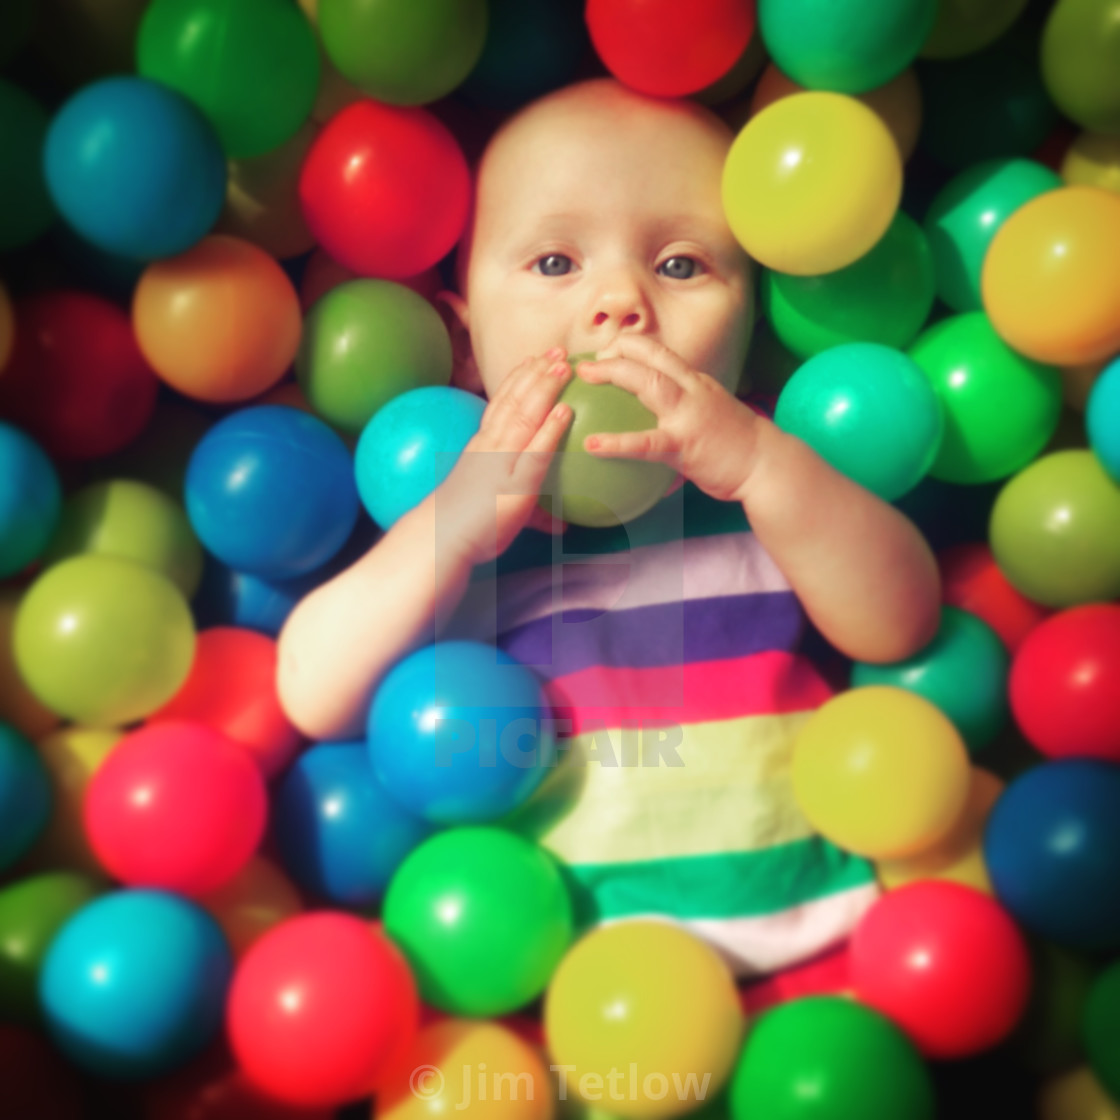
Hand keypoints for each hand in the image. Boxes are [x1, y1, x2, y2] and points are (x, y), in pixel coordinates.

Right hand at [432, 348, 572, 567]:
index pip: (500, 404)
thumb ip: (533, 511)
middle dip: (536, 372)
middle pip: (514, 400)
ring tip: (563, 366)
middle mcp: (489, 446)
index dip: (518, 379)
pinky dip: (550, 429)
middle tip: (557, 350)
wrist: (440, 539)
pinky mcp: (514, 484)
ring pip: (524, 416)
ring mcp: (500, 462)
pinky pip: (535, 451)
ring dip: (545, 388)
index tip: (533, 359)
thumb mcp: (498, 505)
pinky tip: (565, 412)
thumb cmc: (467, 526)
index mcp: (481, 446)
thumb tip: (562, 524)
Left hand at [574, 335, 763, 502]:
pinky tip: (591, 445)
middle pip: (650, 357)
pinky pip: (644, 443)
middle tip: (586, 362)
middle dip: (616, 350)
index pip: (661, 352)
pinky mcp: (684, 445)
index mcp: (697, 382)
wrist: (767, 465)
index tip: (606, 351)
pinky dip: (616, 442)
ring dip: (613, 374)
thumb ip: (686, 408)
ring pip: (648, 383)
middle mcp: (692, 389)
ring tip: (584, 377)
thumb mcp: (712, 413)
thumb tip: (657, 417)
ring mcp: (688, 414)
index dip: (630, 345)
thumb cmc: (738, 446)